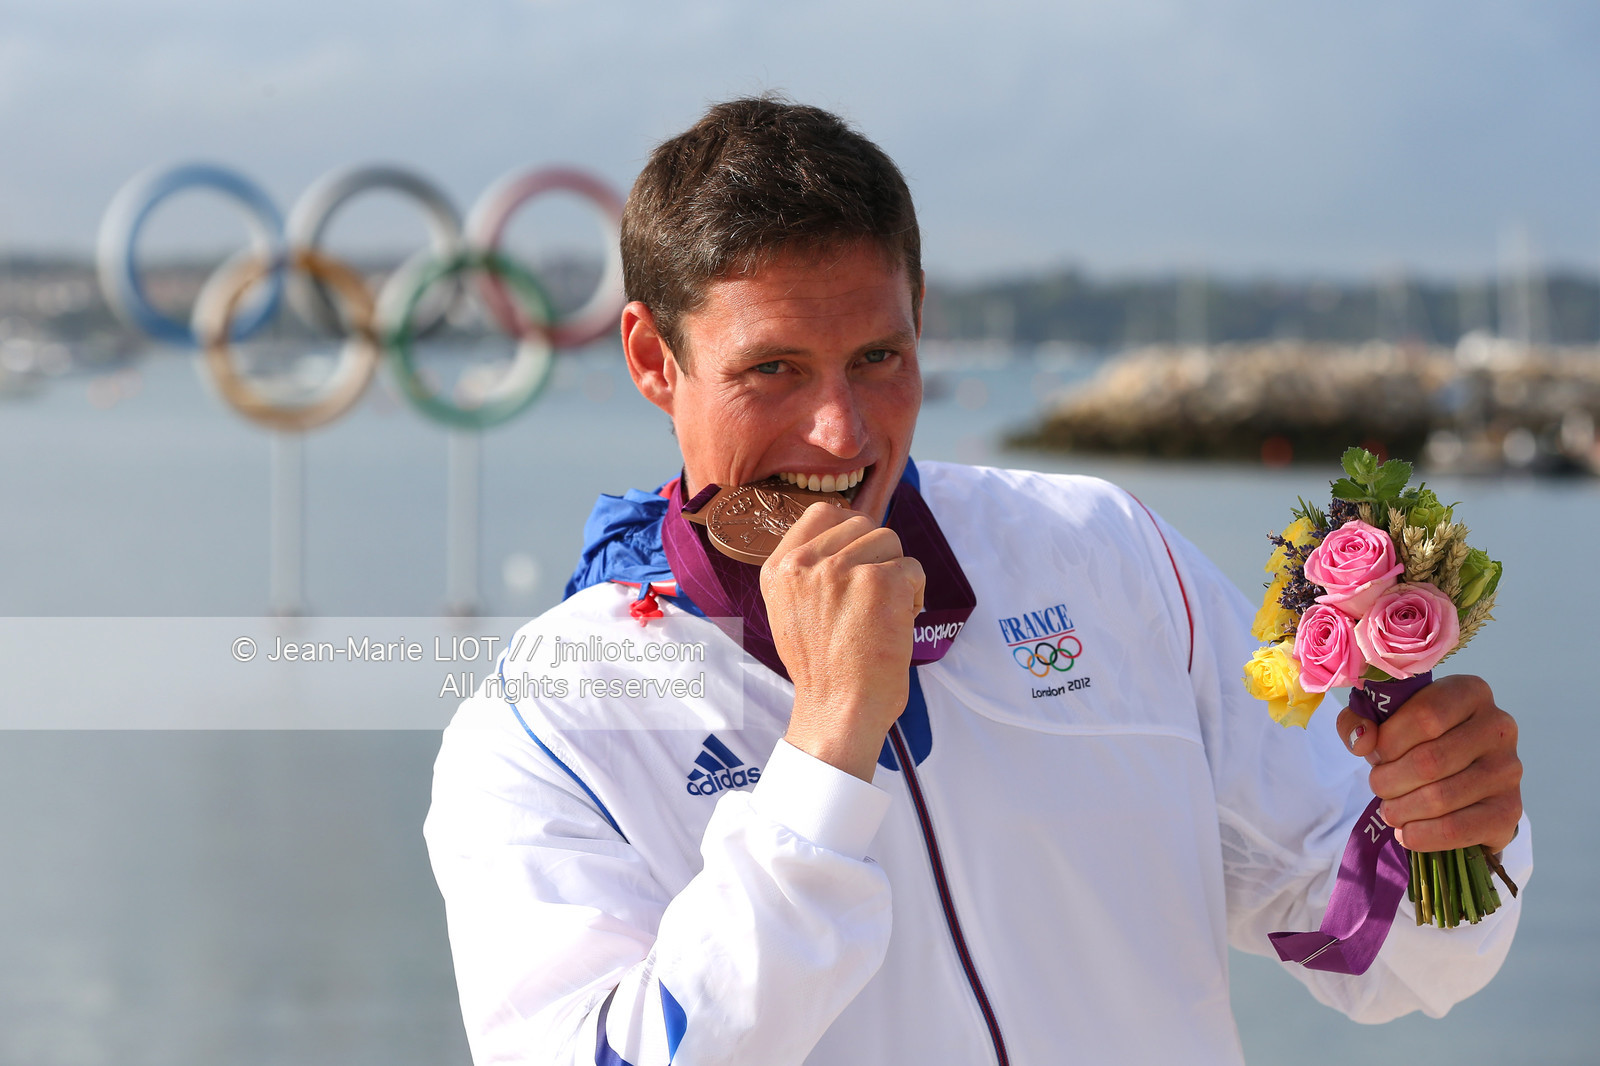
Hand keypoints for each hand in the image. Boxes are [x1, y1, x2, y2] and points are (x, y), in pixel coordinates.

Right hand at [761, 502, 925, 780]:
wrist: (837, 710)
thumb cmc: (822, 668)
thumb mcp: (791, 610)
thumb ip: (809, 571)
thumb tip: (848, 535)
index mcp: (779, 568)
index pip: (823, 513)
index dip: (850, 529)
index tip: (860, 555)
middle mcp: (804, 563)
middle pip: (861, 523)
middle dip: (877, 553)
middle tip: (873, 595)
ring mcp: (840, 570)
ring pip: (889, 540)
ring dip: (896, 572)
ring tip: (885, 610)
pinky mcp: (879, 582)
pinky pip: (912, 568)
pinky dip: (915, 594)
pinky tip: (899, 622)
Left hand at [1338, 675, 1521, 852]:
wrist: (1461, 784)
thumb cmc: (1418, 742)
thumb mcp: (1385, 721)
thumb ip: (1360, 720)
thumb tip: (1362, 740)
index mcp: (1471, 692)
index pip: (1425, 716)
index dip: (1389, 742)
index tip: (1374, 755)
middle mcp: (1499, 727)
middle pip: (1429, 761)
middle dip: (1389, 780)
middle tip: (1378, 787)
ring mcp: (1509, 770)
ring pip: (1440, 797)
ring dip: (1400, 809)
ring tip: (1389, 810)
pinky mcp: (1509, 810)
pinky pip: (1456, 828)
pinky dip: (1421, 835)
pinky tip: (1407, 832)